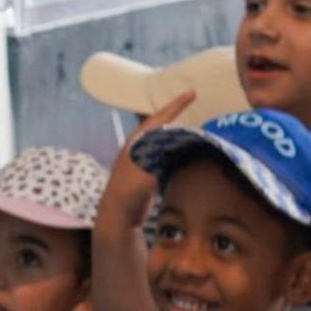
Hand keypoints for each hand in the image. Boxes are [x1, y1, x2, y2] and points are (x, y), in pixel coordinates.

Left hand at [103, 90, 194, 226]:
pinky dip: (173, 145)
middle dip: (173, 112)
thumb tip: (174, 144)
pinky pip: (162, 151)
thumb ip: (156, 159)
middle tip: (191, 100)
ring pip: (160, 137)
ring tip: (192, 120)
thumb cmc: (128, 195)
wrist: (117, 217)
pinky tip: (184, 147)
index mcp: (135, 144)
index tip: (191, 92)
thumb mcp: (143, 175)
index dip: (175, 106)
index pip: (158, 119)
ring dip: (174, 128)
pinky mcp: (145, 172)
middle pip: (158, 124)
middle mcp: (136, 148)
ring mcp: (140, 160)